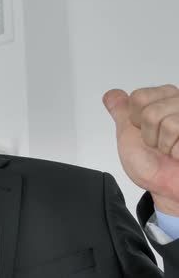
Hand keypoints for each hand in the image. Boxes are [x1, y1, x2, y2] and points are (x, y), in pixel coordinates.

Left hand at [104, 84, 178, 215]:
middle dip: (149, 135)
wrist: (168, 188)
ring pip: (168, 125)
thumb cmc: (152, 164)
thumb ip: (121, 110)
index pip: (138, 97)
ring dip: (165, 145)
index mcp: (164, 99)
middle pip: (151, 113)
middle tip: (158, 144)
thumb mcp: (128, 133)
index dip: (135, 120)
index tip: (143, 130)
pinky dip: (177, 152)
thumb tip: (111, 94)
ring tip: (170, 149)